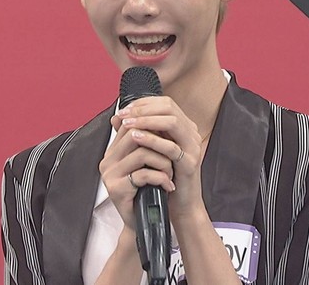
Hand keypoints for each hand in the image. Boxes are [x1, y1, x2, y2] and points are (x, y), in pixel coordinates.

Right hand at [98, 106, 174, 229]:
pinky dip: (161, 178)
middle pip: (136, 136)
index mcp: (113, 151)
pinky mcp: (116, 190)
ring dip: (163, 162)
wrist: (143, 222)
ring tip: (171, 172)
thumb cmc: (147, 190)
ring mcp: (110, 175)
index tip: (170, 137)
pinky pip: (143, 175)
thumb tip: (159, 118)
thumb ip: (148, 143)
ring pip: (142, 154)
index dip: (153, 128)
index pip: (131, 126)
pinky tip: (168, 184)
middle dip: (160, 144)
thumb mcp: (147, 163)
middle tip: (173, 153)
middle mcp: (108, 160)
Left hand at [112, 96, 206, 220]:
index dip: (144, 103)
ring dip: (147, 120)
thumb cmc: (164, 176)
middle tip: (125, 115)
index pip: (165, 103)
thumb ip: (136, 132)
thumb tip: (116, 118)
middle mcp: (190, 133)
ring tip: (127, 124)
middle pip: (169, 107)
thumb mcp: (149, 150)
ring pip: (172, 122)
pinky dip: (152, 140)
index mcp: (183, 127)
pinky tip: (136, 138)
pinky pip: (171, 147)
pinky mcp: (190, 163)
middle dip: (143, 109)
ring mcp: (192, 147)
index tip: (125, 109)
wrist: (179, 205)